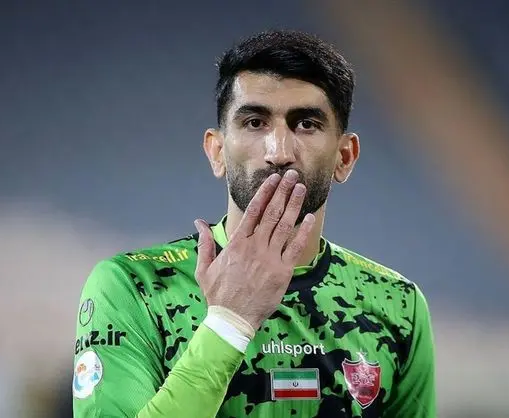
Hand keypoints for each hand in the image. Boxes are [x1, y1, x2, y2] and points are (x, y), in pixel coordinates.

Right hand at [194, 170, 314, 329]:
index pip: (253, 211)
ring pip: (285, 226)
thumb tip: (198, 223)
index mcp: (237, 243)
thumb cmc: (218, 294)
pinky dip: (304, 231)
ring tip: (301, 188)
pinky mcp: (283, 271)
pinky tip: (310, 217)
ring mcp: (270, 258)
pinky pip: (296, 247)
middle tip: (291, 176)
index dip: (264, 192)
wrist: (233, 318)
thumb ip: (204, 243)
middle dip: (282, 192)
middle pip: (272, 213)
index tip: (272, 179)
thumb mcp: (204, 268)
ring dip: (294, 205)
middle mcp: (255, 246)